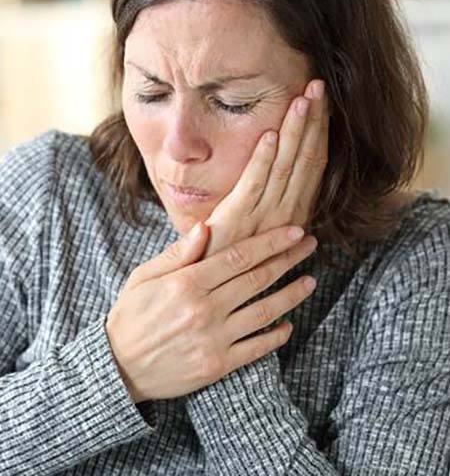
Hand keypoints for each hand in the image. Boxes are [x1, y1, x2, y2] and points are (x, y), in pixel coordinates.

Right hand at [106, 222, 316, 402]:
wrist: (118, 368)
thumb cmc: (131, 316)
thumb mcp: (144, 277)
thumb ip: (178, 253)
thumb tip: (206, 226)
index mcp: (186, 283)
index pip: (239, 256)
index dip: (271, 242)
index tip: (294, 230)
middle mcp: (204, 309)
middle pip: (257, 279)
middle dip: (288, 259)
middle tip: (310, 246)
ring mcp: (213, 339)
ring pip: (263, 312)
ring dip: (291, 295)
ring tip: (310, 281)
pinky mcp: (217, 366)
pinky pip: (255, 349)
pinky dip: (275, 336)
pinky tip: (288, 325)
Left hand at [203, 79, 329, 257]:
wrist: (209, 288)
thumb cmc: (233, 254)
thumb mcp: (264, 231)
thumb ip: (279, 213)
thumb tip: (302, 215)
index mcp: (294, 213)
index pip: (313, 165)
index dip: (319, 132)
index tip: (323, 102)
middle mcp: (286, 213)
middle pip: (305, 159)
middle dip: (313, 122)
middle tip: (318, 86)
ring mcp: (262, 216)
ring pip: (284, 166)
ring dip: (295, 132)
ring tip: (303, 99)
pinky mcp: (236, 219)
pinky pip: (253, 183)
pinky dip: (262, 158)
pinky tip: (270, 133)